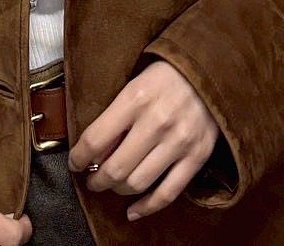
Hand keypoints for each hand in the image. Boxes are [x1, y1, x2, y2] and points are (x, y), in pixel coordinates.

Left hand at [67, 59, 220, 222]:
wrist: (208, 71)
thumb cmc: (165, 76)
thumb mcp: (134, 83)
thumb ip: (115, 115)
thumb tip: (94, 152)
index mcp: (135, 98)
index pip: (95, 139)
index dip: (79, 158)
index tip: (75, 164)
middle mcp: (156, 122)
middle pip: (116, 168)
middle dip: (97, 180)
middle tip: (92, 180)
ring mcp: (178, 142)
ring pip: (138, 183)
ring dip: (118, 190)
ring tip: (111, 186)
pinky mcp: (196, 157)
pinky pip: (167, 193)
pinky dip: (147, 207)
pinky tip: (133, 211)